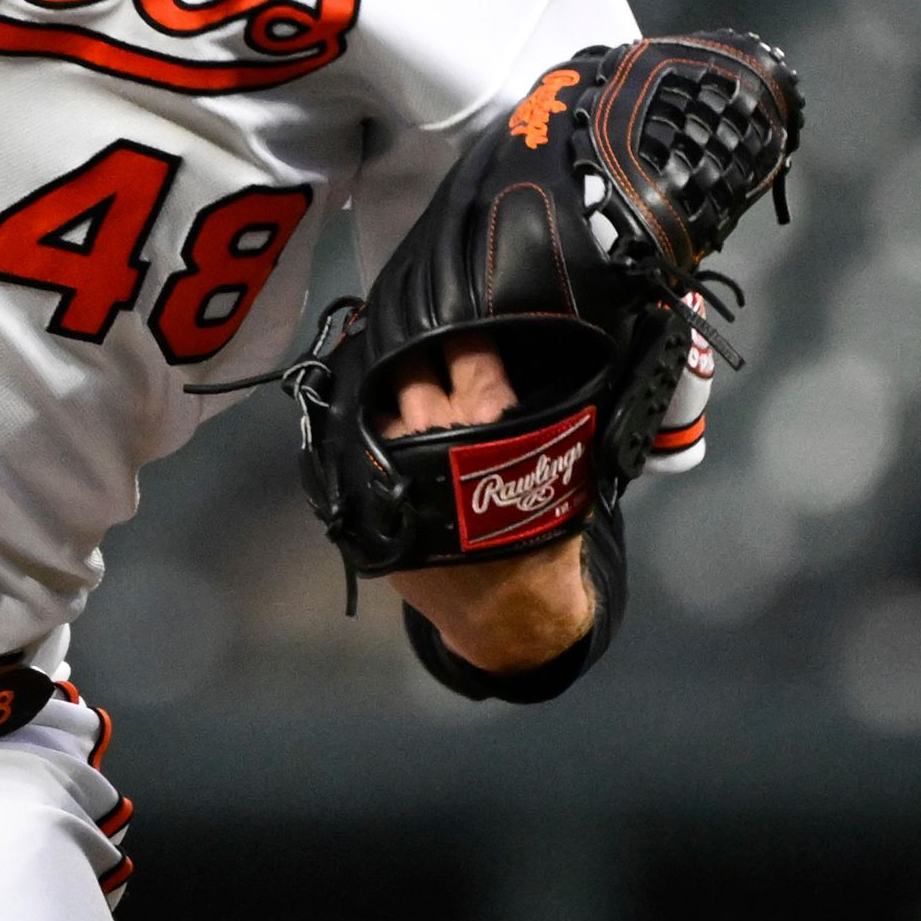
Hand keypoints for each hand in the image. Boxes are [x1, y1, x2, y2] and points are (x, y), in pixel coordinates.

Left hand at [376, 337, 596, 673]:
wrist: (509, 612)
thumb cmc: (544, 536)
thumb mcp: (563, 464)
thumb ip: (539, 411)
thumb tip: (527, 361)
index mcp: (489, 416)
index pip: (466, 344)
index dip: (459, 323)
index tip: (451, 307)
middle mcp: (433, 429)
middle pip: (409, 362)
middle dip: (412, 344)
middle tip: (415, 330)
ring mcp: (393, 460)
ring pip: (376, 399)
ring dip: (384, 383)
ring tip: (389, 367)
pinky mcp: (369, 492)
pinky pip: (358, 441)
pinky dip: (365, 424)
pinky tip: (371, 411)